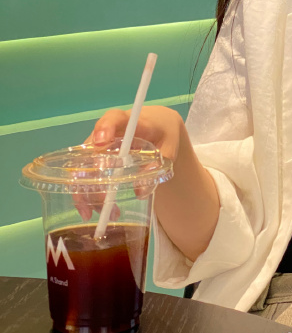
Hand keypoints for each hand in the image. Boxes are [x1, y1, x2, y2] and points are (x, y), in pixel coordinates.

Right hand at [74, 106, 183, 221]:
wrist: (157, 127)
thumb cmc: (162, 134)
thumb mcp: (168, 147)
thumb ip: (159, 165)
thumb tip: (141, 192)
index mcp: (129, 122)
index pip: (113, 118)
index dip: (105, 128)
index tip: (101, 142)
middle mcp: (107, 132)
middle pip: (91, 149)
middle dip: (93, 176)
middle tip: (104, 200)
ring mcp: (97, 146)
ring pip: (82, 165)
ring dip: (87, 191)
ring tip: (103, 213)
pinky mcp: (93, 159)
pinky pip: (83, 175)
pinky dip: (84, 194)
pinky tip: (92, 211)